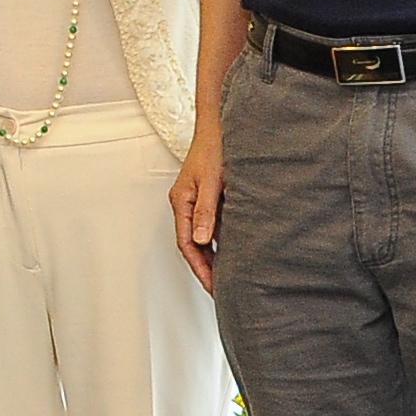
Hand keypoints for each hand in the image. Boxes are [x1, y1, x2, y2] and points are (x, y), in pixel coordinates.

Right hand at [170, 130, 224, 291]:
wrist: (219, 126)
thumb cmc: (214, 148)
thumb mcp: (212, 182)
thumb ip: (206, 212)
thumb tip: (202, 240)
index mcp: (181, 202)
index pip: (187, 244)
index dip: (200, 267)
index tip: (214, 286)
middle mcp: (186, 204)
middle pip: (192, 244)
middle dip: (205, 268)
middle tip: (221, 289)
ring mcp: (197, 201)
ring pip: (202, 236)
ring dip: (213, 256)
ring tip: (228, 276)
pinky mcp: (209, 197)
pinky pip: (212, 225)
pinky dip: (220, 241)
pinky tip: (233, 249)